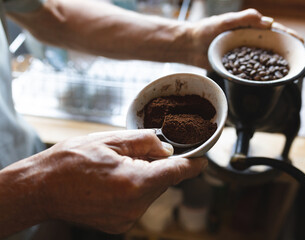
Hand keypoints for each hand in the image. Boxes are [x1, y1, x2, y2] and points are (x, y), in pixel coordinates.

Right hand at [0, 129, 206, 236]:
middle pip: (163, 181)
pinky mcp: (119, 224)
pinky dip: (135, 189)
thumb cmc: (71, 161)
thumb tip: (166, 149)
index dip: (191, 165)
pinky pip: (139, 203)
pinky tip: (115, 180)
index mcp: (133, 182)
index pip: (175, 172)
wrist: (42, 188)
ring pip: (151, 192)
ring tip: (120, 166)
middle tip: (141, 152)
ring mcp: (126, 219)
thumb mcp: (110, 139)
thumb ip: (145, 142)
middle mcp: (133, 206)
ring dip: (146, 177)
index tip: (201, 161)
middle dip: (159, 166)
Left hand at [187, 8, 302, 68]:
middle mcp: (247, 41)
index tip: (300, 40)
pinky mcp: (234, 66)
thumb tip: (266, 21)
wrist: (188, 45)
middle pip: (271, 46)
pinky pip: (249, 71)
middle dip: (285, 51)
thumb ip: (243, 19)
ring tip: (287, 70)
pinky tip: (266, 79)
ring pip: (262, 60)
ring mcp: (242, 54)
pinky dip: (258, 74)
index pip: (272, 30)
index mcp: (248, 28)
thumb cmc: (205, 30)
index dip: (287, 34)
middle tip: (298, 57)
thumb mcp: (224, 22)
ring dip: (274, 64)